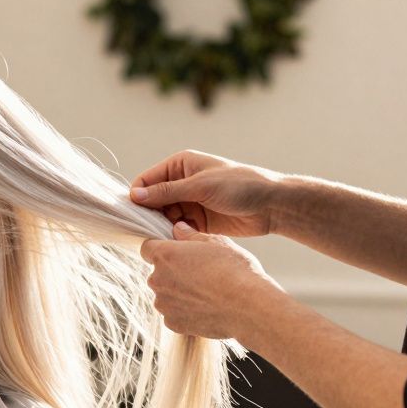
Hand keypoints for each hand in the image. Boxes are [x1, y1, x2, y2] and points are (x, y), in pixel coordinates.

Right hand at [129, 149, 284, 237]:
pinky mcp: (197, 221)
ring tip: (165, 236)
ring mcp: (189, 203)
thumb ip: (167, 192)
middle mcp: (180, 183)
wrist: (272, 205)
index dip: (138, 196)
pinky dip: (173, 235)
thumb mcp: (200, 186)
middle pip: (152, 201)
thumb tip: (134, 195)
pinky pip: (176, 228)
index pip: (147, 181)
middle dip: (149, 214)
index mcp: (179, 166)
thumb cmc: (240, 185)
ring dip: (161, 227)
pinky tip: (176, 241)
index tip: (134, 214)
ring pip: (163, 217)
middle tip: (148, 230)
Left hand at [139, 222, 285, 339]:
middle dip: (173, 273)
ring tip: (207, 293)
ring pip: (166, 295)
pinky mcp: (172, 323)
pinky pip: (175, 314)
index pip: (148, 248)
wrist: (249, 306)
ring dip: (179, 293)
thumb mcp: (217, 242)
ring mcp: (163, 304)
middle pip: (158, 273)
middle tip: (200, 274)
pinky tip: (207, 308)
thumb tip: (178, 228)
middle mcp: (157, 280)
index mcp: (165, 256)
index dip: (162, 250)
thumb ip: (191, 235)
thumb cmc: (236, 270)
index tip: (177, 253)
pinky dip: (186, 311)